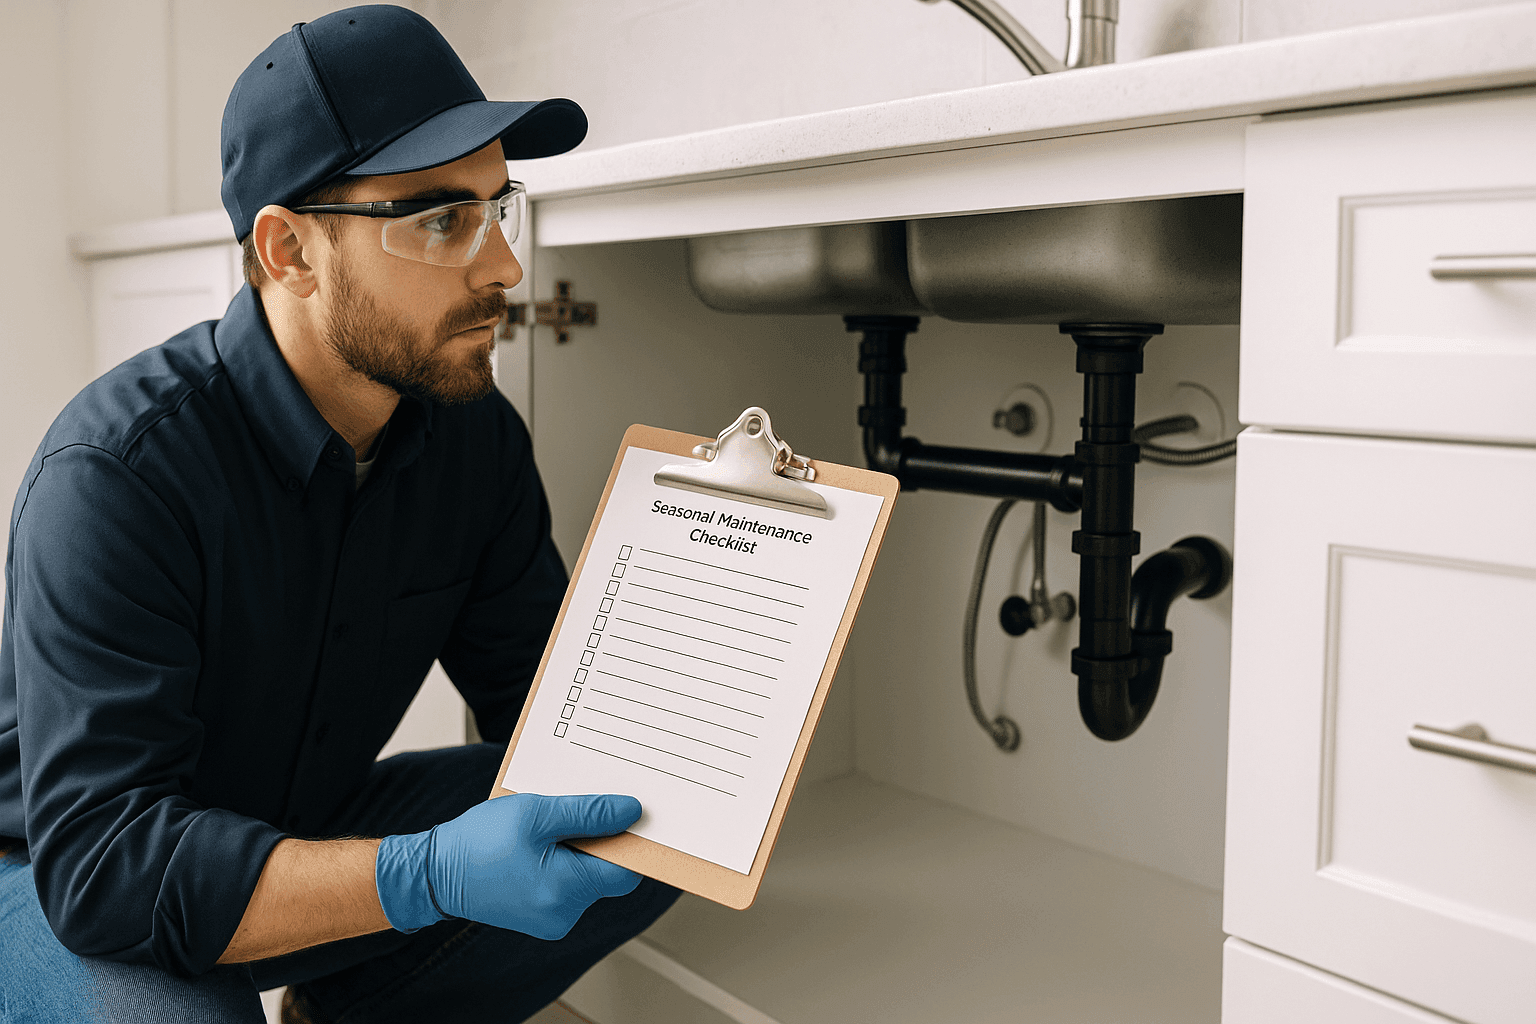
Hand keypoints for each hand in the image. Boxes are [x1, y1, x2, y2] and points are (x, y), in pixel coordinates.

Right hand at [375, 793, 642, 939]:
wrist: (432, 873)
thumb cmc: (478, 843)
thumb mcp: (537, 814)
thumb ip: (588, 813)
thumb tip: (630, 811)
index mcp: (567, 890)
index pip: (628, 870)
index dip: (633, 839)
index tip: (629, 812)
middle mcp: (564, 913)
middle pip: (609, 873)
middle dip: (602, 839)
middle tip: (582, 809)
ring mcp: (552, 918)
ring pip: (587, 876)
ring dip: (581, 847)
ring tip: (552, 824)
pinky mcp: (540, 915)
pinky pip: (567, 884)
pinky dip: (564, 860)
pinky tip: (543, 840)